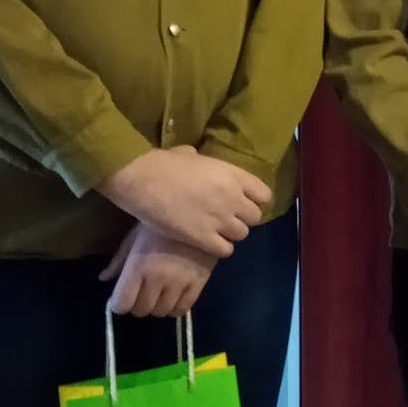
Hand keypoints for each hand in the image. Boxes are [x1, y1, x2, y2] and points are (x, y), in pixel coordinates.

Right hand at [98, 148, 270, 257]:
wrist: (143, 180)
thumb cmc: (163, 163)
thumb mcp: (191, 156)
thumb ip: (204, 162)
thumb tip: (196, 158)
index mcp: (233, 175)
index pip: (264, 195)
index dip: (254, 200)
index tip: (241, 202)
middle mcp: (233, 198)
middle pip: (255, 217)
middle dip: (242, 218)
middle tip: (226, 217)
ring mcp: (220, 220)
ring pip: (242, 235)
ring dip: (230, 233)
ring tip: (214, 230)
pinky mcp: (204, 238)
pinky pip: (226, 250)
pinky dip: (219, 248)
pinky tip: (207, 241)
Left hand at [100, 223, 214, 317]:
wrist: (198, 212)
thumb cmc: (160, 222)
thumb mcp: (134, 237)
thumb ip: (119, 260)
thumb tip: (104, 279)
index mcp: (139, 266)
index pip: (123, 304)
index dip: (118, 304)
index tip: (120, 299)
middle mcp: (159, 279)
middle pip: (141, 310)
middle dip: (136, 305)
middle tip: (138, 294)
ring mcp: (180, 283)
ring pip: (161, 312)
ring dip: (155, 307)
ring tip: (156, 295)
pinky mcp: (199, 284)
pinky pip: (183, 309)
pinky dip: (174, 308)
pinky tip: (172, 297)